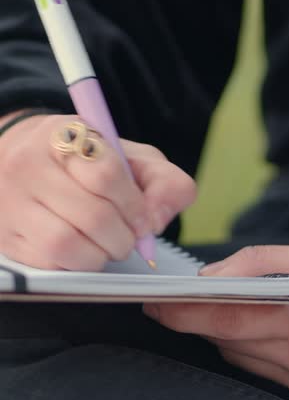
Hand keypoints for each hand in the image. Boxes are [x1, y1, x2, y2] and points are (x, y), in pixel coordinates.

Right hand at [0, 113, 195, 269]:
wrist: (24, 157)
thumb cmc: (87, 161)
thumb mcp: (130, 156)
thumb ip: (162, 180)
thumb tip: (155, 220)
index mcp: (64, 136)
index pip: (106, 175)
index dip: (134, 205)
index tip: (143, 218)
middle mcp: (28, 165)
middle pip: (92, 215)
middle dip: (123, 237)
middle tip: (129, 237)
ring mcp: (12, 202)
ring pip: (66, 244)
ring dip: (100, 255)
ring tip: (107, 246)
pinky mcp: (5, 236)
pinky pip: (47, 263)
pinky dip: (75, 264)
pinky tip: (82, 249)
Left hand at [142, 242, 288, 399]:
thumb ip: (263, 263)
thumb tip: (216, 274)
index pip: (225, 320)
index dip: (182, 313)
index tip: (152, 303)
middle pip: (228, 343)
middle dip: (194, 322)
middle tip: (169, 301)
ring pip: (244, 360)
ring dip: (224, 334)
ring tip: (214, 308)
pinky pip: (267, 372)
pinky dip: (251, 348)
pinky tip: (254, 326)